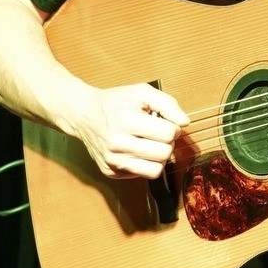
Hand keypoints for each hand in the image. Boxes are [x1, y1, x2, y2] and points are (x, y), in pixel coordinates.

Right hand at [70, 82, 186, 179]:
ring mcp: (112, 160)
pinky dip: (145, 164)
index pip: (169, 134)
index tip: (164, 123)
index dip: (173, 127)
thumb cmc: (115, 102)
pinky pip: (142, 175)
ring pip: (156, 169)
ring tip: (150, 144)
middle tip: (157, 134)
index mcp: (125, 121)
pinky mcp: (111, 171)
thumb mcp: (141, 92)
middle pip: (164, 153)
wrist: (83, 114)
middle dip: (167, 142)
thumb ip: (167, 104)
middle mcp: (116, 143)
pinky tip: (136, 151)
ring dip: (158, 157)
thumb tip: (185, 122)